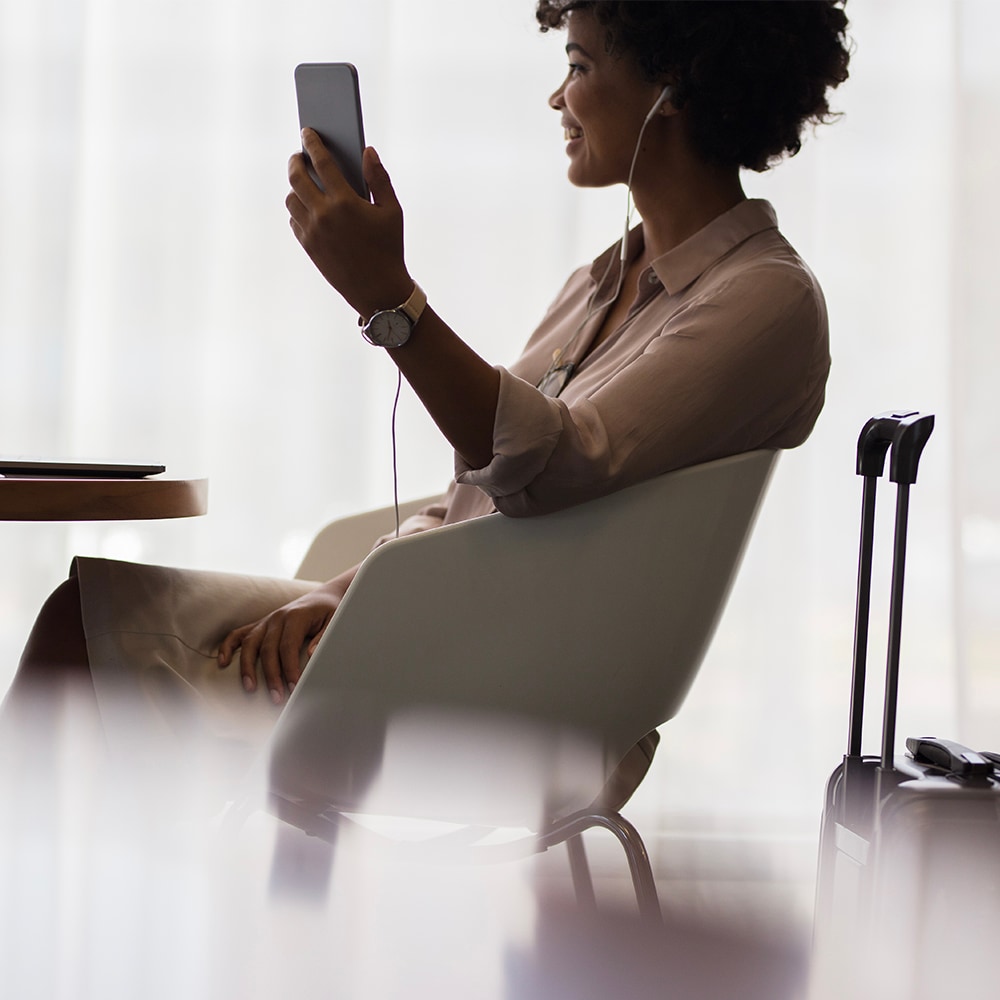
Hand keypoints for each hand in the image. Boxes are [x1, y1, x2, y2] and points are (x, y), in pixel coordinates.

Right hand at [217, 582, 344, 703]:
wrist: (324, 596)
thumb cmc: (331, 611)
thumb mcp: (335, 621)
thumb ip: (323, 637)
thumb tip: (311, 655)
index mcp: (296, 616)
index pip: (288, 646)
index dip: (290, 668)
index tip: (294, 687)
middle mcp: (278, 617)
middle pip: (268, 649)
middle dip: (272, 676)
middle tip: (277, 698)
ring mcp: (267, 620)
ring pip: (250, 644)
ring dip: (248, 667)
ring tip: (250, 688)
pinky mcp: (261, 624)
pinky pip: (239, 634)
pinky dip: (228, 646)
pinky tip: (223, 662)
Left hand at [286, 130, 412, 317]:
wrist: (378, 291)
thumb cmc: (389, 249)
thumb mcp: (392, 212)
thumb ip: (379, 178)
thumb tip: (367, 151)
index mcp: (345, 202)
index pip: (321, 161)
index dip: (312, 143)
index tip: (308, 132)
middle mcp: (323, 215)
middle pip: (296, 177)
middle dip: (295, 161)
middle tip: (299, 155)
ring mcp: (312, 232)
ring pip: (291, 198)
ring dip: (295, 186)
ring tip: (304, 180)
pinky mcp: (308, 246)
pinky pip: (294, 219)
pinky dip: (298, 208)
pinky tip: (307, 204)